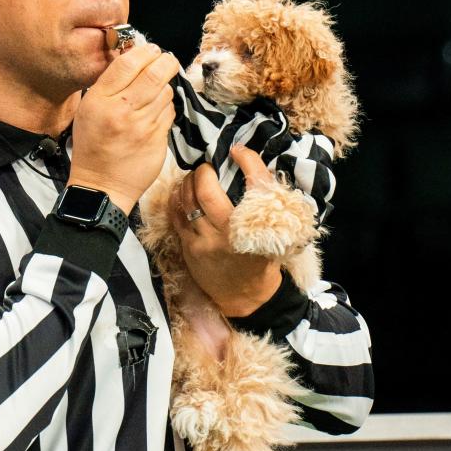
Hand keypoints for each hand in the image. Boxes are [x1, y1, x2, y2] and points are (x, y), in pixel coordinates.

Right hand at [69, 43, 179, 213]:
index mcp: (100, 100)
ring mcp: (142, 126)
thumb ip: (109, 85)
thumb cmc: (93, 146)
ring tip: (156, 92)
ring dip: (165, 87)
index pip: (128, 64)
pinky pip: (169, 113)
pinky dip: (166, 108)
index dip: (144, 51)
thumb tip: (134, 59)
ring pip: (165, 93)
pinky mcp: (157, 140)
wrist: (101, 185)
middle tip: (167, 60)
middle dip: (166, 61)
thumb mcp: (89, 110)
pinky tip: (156, 113)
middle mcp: (121, 111)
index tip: (151, 50)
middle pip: (154, 73)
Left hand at [168, 146, 281, 316]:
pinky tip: (182, 191)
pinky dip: (177, 199)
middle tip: (208, 167)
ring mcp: (204, 242)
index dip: (248, 161)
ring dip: (188, 182)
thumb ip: (262, 202)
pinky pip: (176, 215)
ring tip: (195, 177)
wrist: (246, 298)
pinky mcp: (189, 248)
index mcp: (256, 228)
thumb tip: (247, 163)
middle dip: (204, 171)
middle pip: (206, 191)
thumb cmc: (262, 260)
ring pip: (187, 201)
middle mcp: (228, 234)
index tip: (239, 152)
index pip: (253, 185)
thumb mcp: (274, 233)